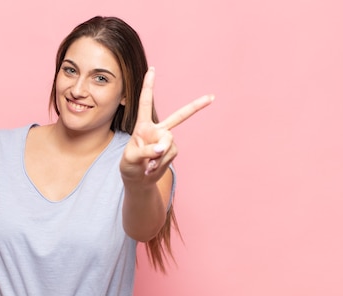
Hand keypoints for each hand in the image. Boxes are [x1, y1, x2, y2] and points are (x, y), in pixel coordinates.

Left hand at [120, 67, 213, 183]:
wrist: (138, 180)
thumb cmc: (130, 165)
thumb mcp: (131, 157)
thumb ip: (145, 151)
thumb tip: (161, 149)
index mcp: (142, 125)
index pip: (145, 103)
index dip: (148, 86)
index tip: (152, 69)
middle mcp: (157, 130)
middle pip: (178, 116)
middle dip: (195, 106)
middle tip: (211, 97)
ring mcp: (166, 140)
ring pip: (168, 143)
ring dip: (157, 157)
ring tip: (147, 166)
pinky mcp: (172, 151)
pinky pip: (169, 155)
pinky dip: (160, 163)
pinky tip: (152, 168)